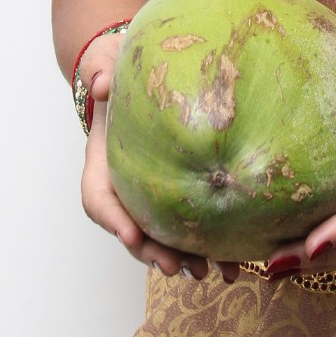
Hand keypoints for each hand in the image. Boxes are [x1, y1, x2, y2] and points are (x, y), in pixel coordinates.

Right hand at [78, 36, 239, 283]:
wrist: (141, 71)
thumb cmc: (120, 66)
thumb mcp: (106, 62)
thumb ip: (98, 70)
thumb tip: (100, 83)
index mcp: (103, 162)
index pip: (99, 198)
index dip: (113, 219)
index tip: (130, 235)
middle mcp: (127, 186)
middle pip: (133, 229)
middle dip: (152, 251)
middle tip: (175, 267)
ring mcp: (153, 194)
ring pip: (164, 237)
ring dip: (185, 259)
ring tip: (209, 275)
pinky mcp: (182, 192)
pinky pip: (193, 227)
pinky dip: (212, 247)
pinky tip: (236, 262)